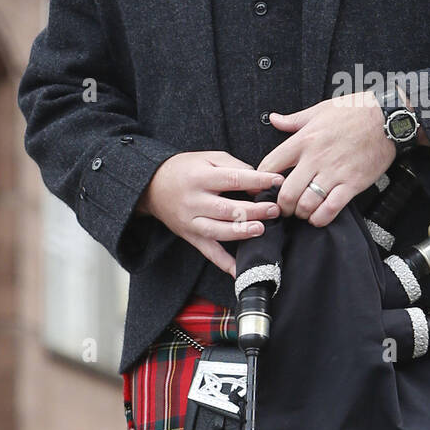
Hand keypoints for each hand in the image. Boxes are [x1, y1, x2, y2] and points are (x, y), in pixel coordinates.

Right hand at [135, 150, 285, 275]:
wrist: (153, 187)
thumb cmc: (185, 170)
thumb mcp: (208, 158)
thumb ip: (234, 167)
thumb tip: (259, 182)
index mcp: (200, 177)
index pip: (233, 179)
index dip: (257, 180)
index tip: (277, 182)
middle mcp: (194, 201)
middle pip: (227, 209)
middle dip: (253, 210)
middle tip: (274, 210)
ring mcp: (191, 222)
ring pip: (218, 231)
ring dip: (241, 232)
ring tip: (260, 230)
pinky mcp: (191, 237)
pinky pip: (209, 253)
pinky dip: (224, 264)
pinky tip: (240, 271)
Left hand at [259, 92, 398, 227]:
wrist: (389, 116)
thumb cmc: (355, 111)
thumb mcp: (321, 109)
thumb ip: (294, 120)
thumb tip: (273, 119)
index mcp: (304, 139)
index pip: (270, 165)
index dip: (262, 182)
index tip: (265, 189)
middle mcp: (315, 158)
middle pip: (286, 194)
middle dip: (282, 207)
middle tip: (286, 208)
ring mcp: (334, 173)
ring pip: (306, 205)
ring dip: (301, 214)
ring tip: (303, 212)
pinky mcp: (351, 184)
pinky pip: (329, 210)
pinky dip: (320, 219)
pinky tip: (318, 217)